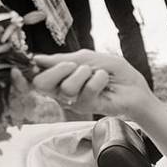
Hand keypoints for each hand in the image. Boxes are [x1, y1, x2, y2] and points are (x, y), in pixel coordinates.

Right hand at [32, 50, 155, 116]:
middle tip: (76, 66)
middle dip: (60, 69)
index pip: (35, 76)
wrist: (135, 87)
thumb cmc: (114, 72)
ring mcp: (73, 100)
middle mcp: (62, 90)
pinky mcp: (87, 108)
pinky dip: (99, 79)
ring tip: (98, 75)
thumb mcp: (89, 58)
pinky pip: (87, 90)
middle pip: (41, 83)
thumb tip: (37, 59)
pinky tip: (105, 82)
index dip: (31, 71)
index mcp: (60, 76)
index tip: (37, 66)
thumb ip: (64, 59)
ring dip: (86, 74)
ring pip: (66, 87)